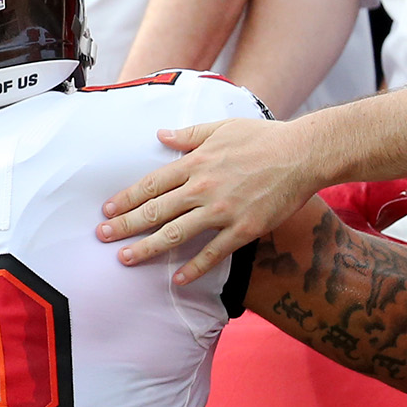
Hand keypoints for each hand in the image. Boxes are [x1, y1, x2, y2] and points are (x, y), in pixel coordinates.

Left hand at [100, 117, 324, 282]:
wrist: (303, 154)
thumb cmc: (264, 137)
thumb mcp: (222, 127)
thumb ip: (190, 134)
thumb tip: (161, 135)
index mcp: (197, 162)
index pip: (152, 183)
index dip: (127, 198)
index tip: (108, 210)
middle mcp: (204, 187)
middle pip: (156, 210)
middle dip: (126, 225)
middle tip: (103, 237)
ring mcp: (223, 210)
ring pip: (177, 233)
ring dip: (148, 248)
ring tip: (126, 259)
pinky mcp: (244, 228)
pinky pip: (213, 253)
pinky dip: (194, 268)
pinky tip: (177, 279)